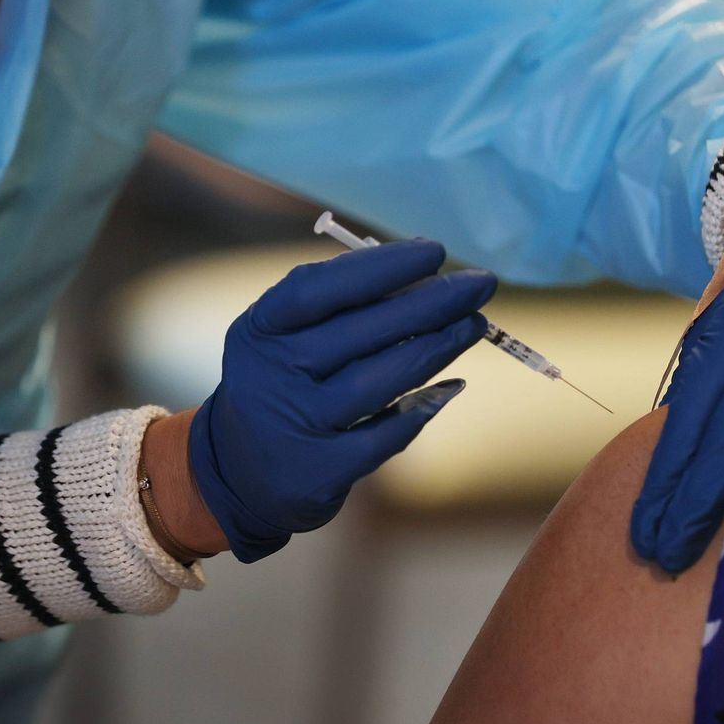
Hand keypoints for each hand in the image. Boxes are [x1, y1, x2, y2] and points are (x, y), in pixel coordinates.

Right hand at [190, 240, 496, 561]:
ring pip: (380, 381)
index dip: (379, 267)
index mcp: (261, 329)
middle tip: (479, 284)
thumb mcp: (289, 337)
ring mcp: (296, 425)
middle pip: (361, 332)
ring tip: (475, 324)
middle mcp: (272, 375)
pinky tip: (452, 384)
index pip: (319, 288)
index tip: (434, 250)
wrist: (243, 472)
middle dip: (431, 302)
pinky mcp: (322, 471)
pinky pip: (388, 433)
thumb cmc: (287, 382)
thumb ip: (342, 307)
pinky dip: (423, 407)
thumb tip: (428, 275)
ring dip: (437, 348)